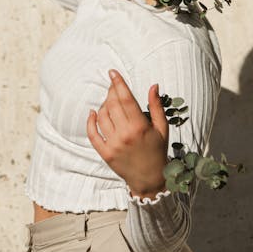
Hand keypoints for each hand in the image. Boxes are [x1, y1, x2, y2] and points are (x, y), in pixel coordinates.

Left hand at [87, 70, 168, 199]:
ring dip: (104, 105)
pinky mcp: (105, 153)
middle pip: (113, 104)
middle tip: (113, 86)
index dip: (118, 83)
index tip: (112, 72)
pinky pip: (92, 134)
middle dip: (111, 91)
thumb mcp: (162, 128)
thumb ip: (156, 106)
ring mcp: (113, 144)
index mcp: (140, 126)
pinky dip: (90, 121)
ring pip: (102, 116)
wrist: (149, 179)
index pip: (126, 99)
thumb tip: (153, 85)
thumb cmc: (157, 150)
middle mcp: (125, 134)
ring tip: (110, 102)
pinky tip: (93, 113)